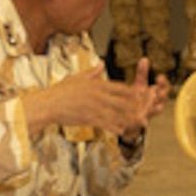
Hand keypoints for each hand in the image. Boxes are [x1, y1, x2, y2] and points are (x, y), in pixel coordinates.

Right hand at [22, 65, 146, 137]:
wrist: (49, 103)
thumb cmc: (61, 91)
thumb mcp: (78, 77)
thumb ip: (92, 72)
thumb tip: (102, 64)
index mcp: (96, 84)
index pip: (119, 87)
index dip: (131, 92)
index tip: (140, 94)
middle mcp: (98, 95)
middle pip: (122, 101)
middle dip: (134, 106)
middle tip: (145, 109)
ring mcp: (94, 107)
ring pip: (116, 114)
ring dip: (128, 118)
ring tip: (137, 122)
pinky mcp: (89, 118)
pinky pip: (105, 124)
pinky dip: (115, 127)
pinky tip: (121, 130)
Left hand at [120, 58, 168, 143]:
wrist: (127, 116)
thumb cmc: (136, 99)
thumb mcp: (139, 85)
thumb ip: (142, 73)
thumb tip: (144, 58)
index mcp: (155, 93)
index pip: (164, 87)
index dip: (164, 82)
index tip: (160, 77)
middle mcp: (155, 103)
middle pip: (163, 99)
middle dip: (163, 95)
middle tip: (160, 91)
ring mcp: (149, 113)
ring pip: (156, 111)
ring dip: (157, 108)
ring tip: (158, 107)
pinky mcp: (141, 121)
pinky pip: (144, 121)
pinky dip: (143, 121)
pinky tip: (142, 121)